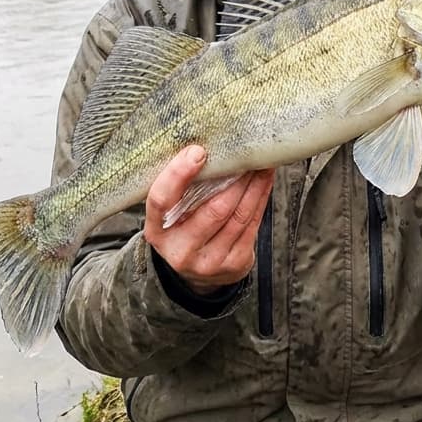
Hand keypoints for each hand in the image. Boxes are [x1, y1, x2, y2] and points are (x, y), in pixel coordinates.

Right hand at [143, 146, 273, 295]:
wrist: (198, 273)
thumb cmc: (184, 229)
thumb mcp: (171, 214)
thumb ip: (181, 189)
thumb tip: (208, 148)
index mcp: (157, 231)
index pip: (161, 200)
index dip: (178, 175)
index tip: (198, 152)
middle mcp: (180, 250)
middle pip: (213, 209)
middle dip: (235, 178)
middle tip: (246, 152)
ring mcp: (209, 261)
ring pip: (238, 215)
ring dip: (254, 185)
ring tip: (261, 163)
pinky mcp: (234, 264)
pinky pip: (252, 224)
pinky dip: (260, 198)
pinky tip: (264, 181)